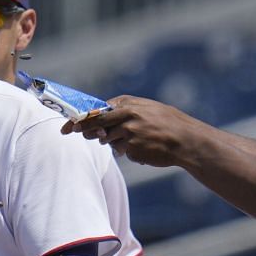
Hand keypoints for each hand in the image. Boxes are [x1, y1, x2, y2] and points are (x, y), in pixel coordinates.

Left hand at [64, 96, 204, 167]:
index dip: (80, 119)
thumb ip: (125, 110)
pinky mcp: (132, 149)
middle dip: (84, 130)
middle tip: (72, 132)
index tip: (68, 126)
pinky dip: (130, 152)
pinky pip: (124, 152)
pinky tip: (145, 148)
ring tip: (136, 139)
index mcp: (129, 104)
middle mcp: (126, 116)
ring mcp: (128, 133)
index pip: (97, 110)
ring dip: (115, 142)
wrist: (186, 140)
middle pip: (96, 125)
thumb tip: (103, 116)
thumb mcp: (147, 108)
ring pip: (109, 141)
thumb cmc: (167, 123)